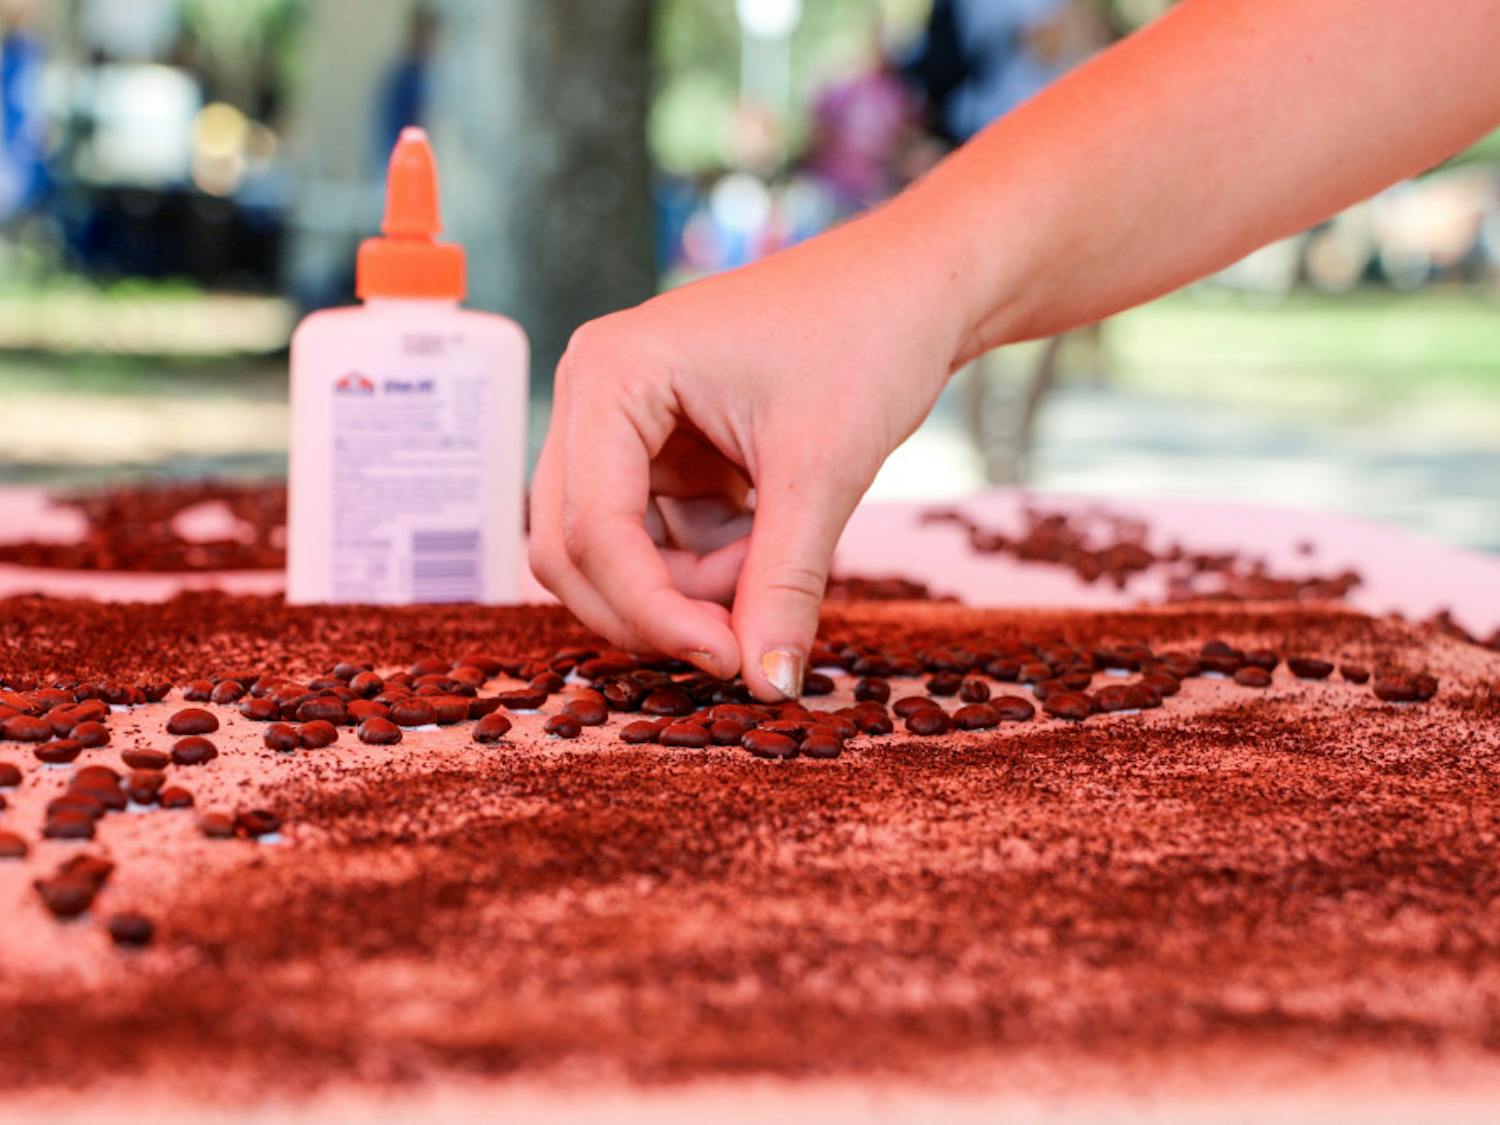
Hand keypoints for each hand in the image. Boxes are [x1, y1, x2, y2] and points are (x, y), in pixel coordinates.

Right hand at [529, 205, 965, 699]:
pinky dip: (707, 561)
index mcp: (610, 374)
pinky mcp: (656, 447)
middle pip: (576, 550)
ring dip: (689, 585)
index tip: (732, 662)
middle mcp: (593, 393)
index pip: (593, 531)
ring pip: (613, 554)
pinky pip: (655, 537)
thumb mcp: (823, 471)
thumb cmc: (867, 338)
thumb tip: (768, 687)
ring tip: (775, 557)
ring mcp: (619, 422)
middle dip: (658, 607)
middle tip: (744, 642)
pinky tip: (769, 535)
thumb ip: (785, 585)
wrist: (914, 285)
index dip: (654, 613)